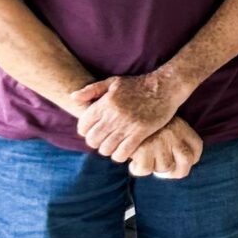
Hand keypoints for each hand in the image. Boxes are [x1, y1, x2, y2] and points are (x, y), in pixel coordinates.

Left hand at [70, 71, 188, 161]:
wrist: (165, 87)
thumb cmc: (138, 84)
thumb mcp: (113, 82)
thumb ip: (91, 90)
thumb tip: (72, 98)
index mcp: (104, 103)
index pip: (83, 126)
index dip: (85, 131)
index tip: (92, 131)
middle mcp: (113, 115)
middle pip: (93, 140)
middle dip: (95, 142)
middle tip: (102, 140)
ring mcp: (127, 125)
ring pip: (106, 148)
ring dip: (107, 150)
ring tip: (112, 146)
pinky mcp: (141, 132)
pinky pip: (123, 152)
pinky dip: (119, 156)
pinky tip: (122, 152)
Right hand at [127, 118, 203, 178]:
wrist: (123, 113)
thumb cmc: (142, 120)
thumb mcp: (163, 123)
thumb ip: (174, 138)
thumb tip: (181, 164)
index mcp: (181, 127)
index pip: (196, 146)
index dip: (193, 158)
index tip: (181, 163)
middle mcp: (173, 135)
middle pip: (186, 161)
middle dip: (178, 172)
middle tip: (167, 174)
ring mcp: (159, 143)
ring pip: (164, 168)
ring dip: (154, 168)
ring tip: (145, 160)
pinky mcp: (143, 150)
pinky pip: (145, 170)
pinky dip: (138, 169)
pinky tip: (133, 163)